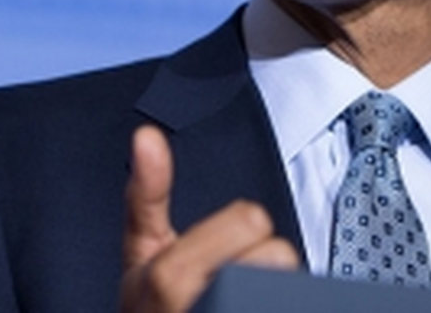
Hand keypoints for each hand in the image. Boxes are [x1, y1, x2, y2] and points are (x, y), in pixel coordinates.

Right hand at [120, 124, 299, 312]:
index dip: (241, 232)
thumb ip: (147, 194)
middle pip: (278, 256)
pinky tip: (255, 305)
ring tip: (244, 300)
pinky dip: (283, 300)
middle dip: (262, 263)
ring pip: (287, 284)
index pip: (249, 221)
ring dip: (275, 289)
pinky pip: (291, 301)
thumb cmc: (149, 308)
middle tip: (235, 281)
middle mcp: (194, 305)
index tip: (223, 250)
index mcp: (167, 277)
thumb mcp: (140, 253)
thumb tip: (146, 136)